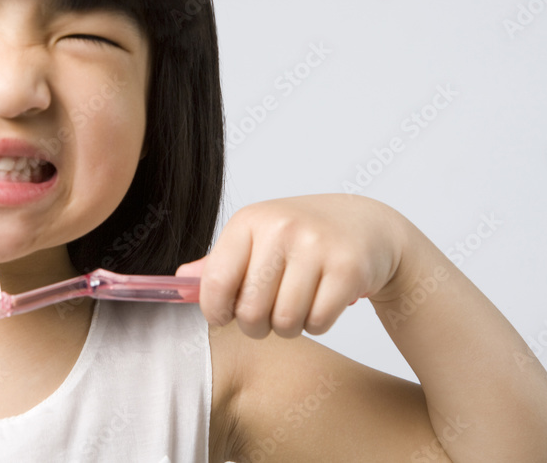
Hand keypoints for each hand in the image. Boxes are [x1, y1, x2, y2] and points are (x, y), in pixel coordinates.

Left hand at [176, 194, 409, 338]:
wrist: (367, 225)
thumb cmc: (303, 235)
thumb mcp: (258, 237)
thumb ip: (219, 262)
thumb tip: (179, 281)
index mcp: (249, 220)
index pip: (216, 282)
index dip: (216, 311)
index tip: (225, 316)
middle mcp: (281, 228)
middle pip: (250, 311)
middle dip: (256, 325)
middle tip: (268, 314)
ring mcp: (317, 246)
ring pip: (285, 323)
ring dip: (289, 327)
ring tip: (296, 306)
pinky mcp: (348, 268)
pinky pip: (318, 323)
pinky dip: (318, 324)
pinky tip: (322, 302)